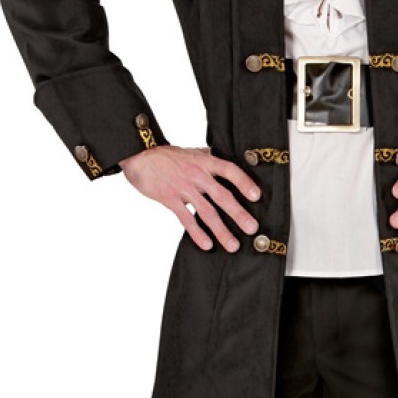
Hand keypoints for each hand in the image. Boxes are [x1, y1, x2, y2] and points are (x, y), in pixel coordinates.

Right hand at [121, 146, 261, 252]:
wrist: (140, 156)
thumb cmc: (166, 156)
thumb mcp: (191, 152)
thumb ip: (208, 159)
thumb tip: (225, 165)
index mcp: (204, 161)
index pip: (229, 170)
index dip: (244, 182)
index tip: (257, 196)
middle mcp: (197, 175)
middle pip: (222, 195)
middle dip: (239, 213)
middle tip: (252, 228)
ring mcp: (183, 188)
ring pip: (207, 211)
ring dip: (221, 230)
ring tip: (233, 244)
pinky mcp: (170, 199)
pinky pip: (186, 219)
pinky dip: (197, 233)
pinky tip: (206, 244)